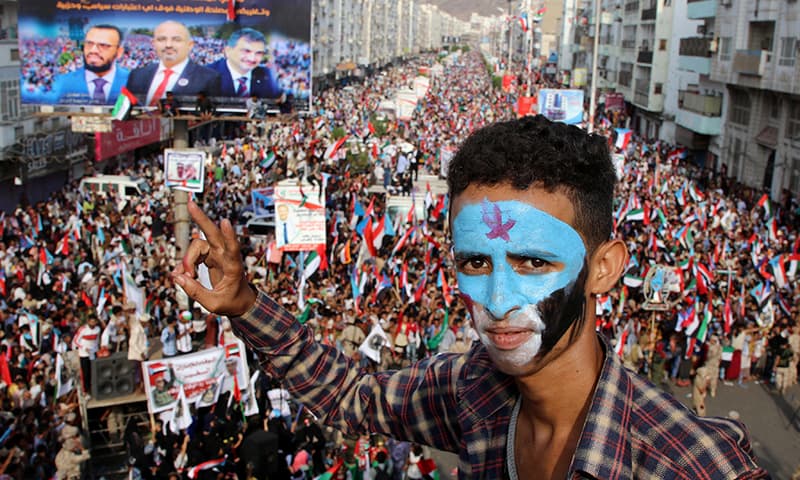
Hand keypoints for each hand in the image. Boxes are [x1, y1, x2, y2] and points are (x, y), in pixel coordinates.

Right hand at [171, 200, 255, 316]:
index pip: (233, 249)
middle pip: (213, 234)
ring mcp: (218, 254)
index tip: (225, 222)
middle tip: (190, 203)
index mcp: (234, 268)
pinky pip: (194, 254)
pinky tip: (181, 275)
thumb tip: (177, 277)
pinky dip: (185, 263)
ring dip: (187, 259)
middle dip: (201, 219)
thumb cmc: (231, 302)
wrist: (240, 302)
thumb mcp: (214, 304)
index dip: (229, 236)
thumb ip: (195, 292)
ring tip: (186, 278)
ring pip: (198, 245)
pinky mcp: (211, 256)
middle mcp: (226, 257)